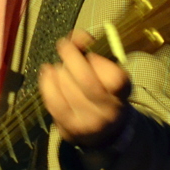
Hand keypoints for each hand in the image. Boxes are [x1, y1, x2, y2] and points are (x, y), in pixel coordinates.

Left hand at [39, 30, 131, 148]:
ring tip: (60, 66)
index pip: (115, 78)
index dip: (99, 60)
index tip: (88, 47)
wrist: (107, 133)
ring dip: (60, 71)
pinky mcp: (69, 130)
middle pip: (86, 81)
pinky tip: (47, 73)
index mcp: (122, 95)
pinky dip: (47, 83)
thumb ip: (96, 51)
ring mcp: (88, 123)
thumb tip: (76, 37)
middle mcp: (108, 112)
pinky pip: (53, 102)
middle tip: (64, 45)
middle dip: (72, 58)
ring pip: (67, 89)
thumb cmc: (106, 92)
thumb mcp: (110, 72)